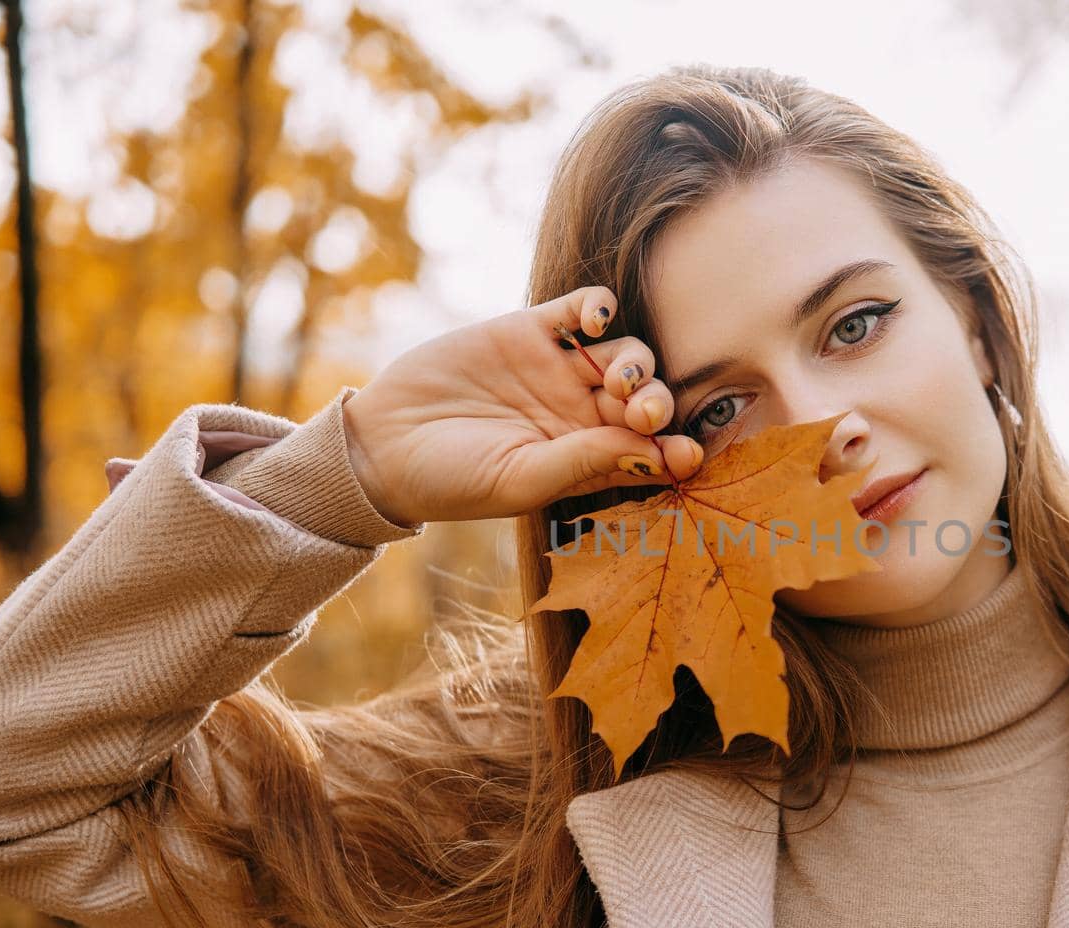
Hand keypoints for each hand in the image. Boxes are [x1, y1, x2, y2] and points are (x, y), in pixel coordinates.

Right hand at [340, 285, 701, 526]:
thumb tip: (654, 452)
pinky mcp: (530, 330)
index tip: (687, 454)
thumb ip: (585, 462)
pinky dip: (599, 307)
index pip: (651, 449)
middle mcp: (584, 414)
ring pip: (626, 355)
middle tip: (642, 414)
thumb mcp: (520, 480)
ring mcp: (560, 370)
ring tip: (615, 381)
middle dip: (657, 404)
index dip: (677, 448)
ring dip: (636, 364)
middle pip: (647, 399)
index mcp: (590, 458)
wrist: (381, 445)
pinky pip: (582, 310)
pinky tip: (596, 320)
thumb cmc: (452, 480)